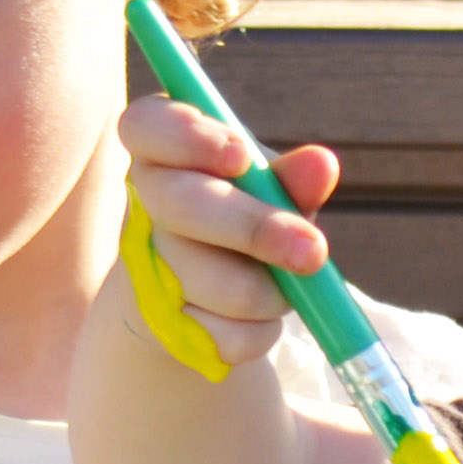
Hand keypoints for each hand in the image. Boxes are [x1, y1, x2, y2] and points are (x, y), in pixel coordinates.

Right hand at [119, 95, 340, 363]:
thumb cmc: (238, 218)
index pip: (145, 127)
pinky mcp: (158, 327)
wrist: (199, 297)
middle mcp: (141, 205)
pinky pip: (223, 336)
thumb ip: (290, 179)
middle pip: (182, 205)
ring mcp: (142, 269)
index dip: (186, 137)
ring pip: (214, 282)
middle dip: (254, 228)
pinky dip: (259, 332)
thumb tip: (321, 164)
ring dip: (271, 292)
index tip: (240, 156)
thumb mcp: (267, 191)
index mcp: (160, 152)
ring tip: (287, 285)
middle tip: (314, 250)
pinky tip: (257, 318)